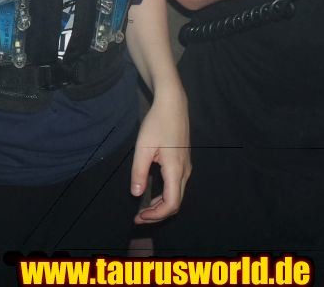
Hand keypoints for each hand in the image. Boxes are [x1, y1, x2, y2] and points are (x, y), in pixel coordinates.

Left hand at [131, 87, 190, 223]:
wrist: (173, 105)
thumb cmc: (157, 123)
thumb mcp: (142, 147)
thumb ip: (139, 172)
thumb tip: (136, 194)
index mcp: (176, 170)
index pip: (171, 204)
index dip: (156, 215)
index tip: (140, 216)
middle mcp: (185, 172)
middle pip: (175, 203)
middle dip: (157, 214)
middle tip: (138, 218)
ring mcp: (186, 168)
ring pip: (176, 195)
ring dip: (160, 206)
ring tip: (142, 210)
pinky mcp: (183, 163)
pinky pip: (176, 186)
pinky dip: (164, 196)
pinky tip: (151, 195)